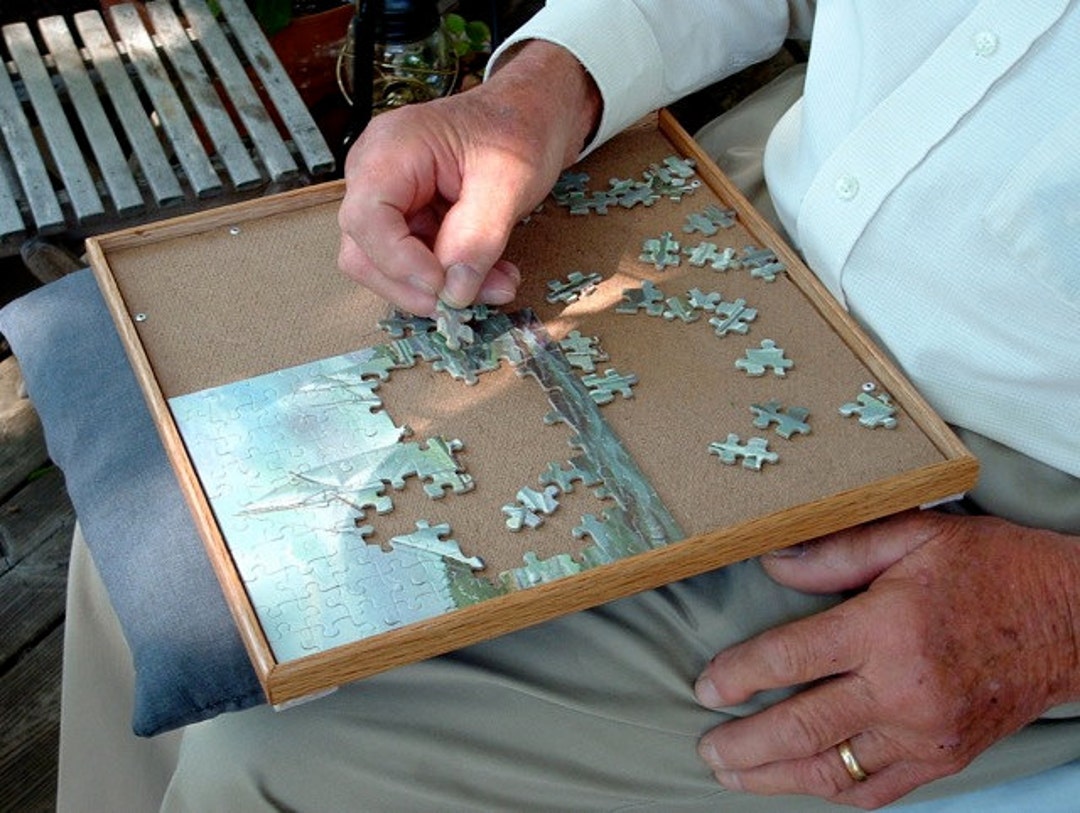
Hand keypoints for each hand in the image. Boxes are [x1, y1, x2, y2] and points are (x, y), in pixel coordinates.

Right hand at [338, 41, 600, 315]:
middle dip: (416, 287)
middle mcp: (375, 174)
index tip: (443, 287)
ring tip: (495, 285)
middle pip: (364, 253)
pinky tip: (489, 276)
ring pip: (387, 268)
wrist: (530, 114)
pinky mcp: (406, 220)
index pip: (366, 219)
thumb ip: (478, 237)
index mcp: (390, 149)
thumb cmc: (517, 129)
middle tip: (469, 301)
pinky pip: (414, 264)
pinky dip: (450, 280)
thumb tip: (453, 292)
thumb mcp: (508, 180)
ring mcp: (387, 199)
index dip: (399, 263)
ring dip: (438, 290)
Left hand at [694, 510, 1079, 807]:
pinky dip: (834, 792)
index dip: (740, 676)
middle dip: (745, 745)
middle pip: (803, 728)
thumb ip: (835, 552)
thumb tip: (771, 563)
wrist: (1071, 620)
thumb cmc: (990, 570)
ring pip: (835, 770)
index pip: (791, 659)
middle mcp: (902, 689)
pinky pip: (879, 792)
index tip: (707, 688)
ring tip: (735, 774)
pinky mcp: (945, 759)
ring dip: (776, 778)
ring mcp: (925, 733)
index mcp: (886, 628)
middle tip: (707, 746)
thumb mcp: (912, 536)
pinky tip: (802, 784)